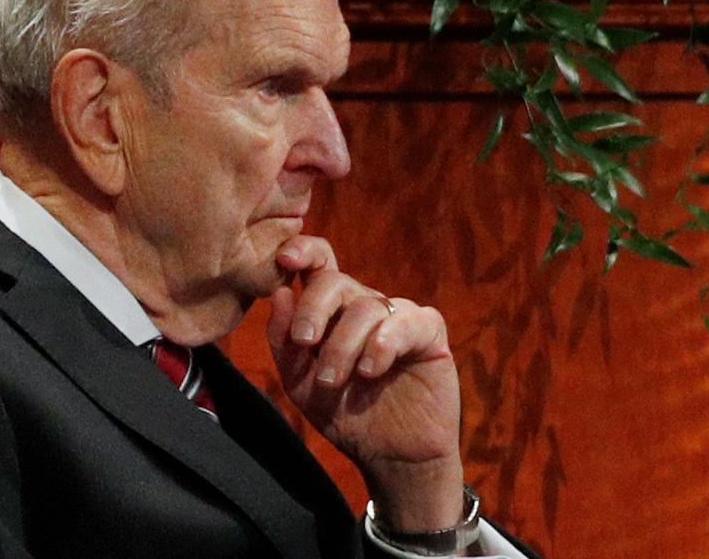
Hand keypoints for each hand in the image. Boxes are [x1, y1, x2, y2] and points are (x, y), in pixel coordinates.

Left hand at [267, 235, 464, 531]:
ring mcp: (397, 316)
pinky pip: (406, 322)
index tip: (284, 261)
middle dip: (313, 310)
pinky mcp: (428, 333)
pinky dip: (382, 343)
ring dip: (343, 344)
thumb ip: (284, 342)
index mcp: (331, 311)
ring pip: (366, 306)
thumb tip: (280, 293)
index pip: (318, 263)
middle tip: (304, 343)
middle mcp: (363, 306)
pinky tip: (370, 370)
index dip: (303, 251)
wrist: (391, 457)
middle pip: (335, 281)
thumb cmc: (345, 415)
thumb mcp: (301, 383)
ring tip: (333, 381)